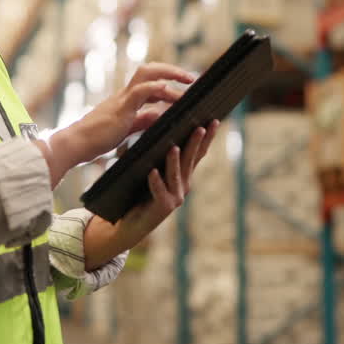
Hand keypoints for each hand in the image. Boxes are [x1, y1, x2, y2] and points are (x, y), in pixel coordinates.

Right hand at [40, 63, 196, 185]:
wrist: (76, 144)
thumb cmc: (96, 139)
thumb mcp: (126, 128)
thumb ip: (142, 121)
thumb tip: (158, 115)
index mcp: (126, 100)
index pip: (150, 82)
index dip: (168, 81)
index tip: (185, 86)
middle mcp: (124, 94)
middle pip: (149, 70)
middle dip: (171, 70)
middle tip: (191, 78)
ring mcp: (122, 99)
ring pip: (146, 74)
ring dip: (169, 74)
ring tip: (187, 82)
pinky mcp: (120, 108)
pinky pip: (139, 91)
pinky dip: (155, 88)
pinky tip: (168, 89)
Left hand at [114, 120, 219, 248]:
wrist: (129, 224)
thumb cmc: (138, 192)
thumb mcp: (150, 168)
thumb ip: (156, 152)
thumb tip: (154, 120)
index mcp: (183, 174)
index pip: (198, 152)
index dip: (207, 137)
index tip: (214, 120)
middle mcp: (183, 185)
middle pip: (190, 160)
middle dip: (196, 143)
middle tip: (200, 126)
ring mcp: (175, 197)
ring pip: (176, 175)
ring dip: (175, 161)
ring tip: (173, 146)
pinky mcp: (163, 207)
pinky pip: (159, 191)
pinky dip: (156, 181)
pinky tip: (152, 172)